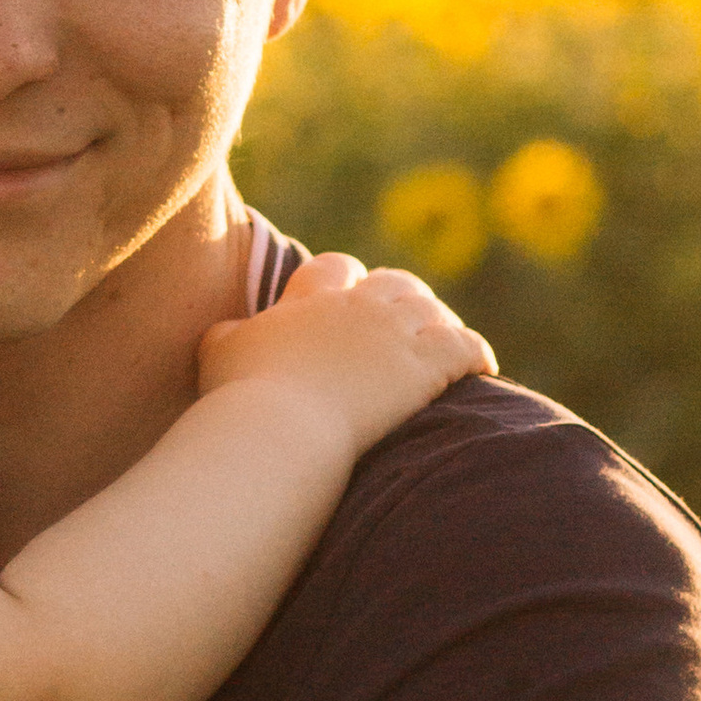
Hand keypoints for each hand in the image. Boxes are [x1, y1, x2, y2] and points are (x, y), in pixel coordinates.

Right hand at [196, 251, 494, 459]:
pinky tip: (481, 369)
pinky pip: (465, 347)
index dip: (346, 281)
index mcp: (310, 299)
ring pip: (432, 312)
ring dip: (439, 326)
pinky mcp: (425, 368)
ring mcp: (395, 335)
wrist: (279, 431)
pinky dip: (476, 354)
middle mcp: (357, 307)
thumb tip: (230, 330)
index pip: (335, 269)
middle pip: (393, 284)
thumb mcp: (218, 353)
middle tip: (406, 323)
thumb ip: (227, 332)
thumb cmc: (241, 397)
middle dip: (401, 300)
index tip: (348, 296)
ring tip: (443, 345)